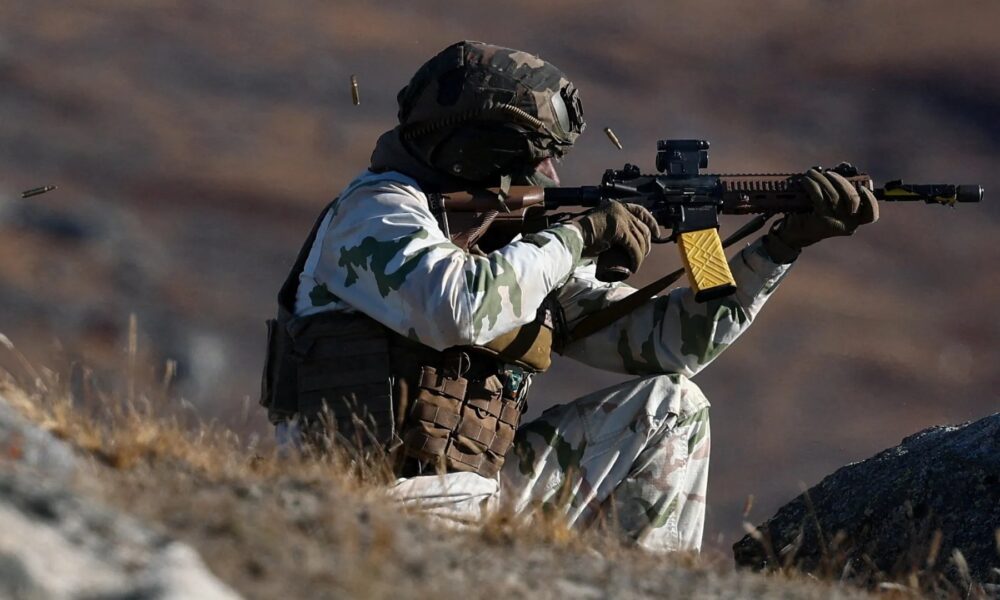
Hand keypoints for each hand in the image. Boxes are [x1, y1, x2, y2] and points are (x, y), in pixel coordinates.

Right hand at [573, 201, 659, 271]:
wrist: (573, 238)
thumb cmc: (583, 237)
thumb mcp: (602, 228)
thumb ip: (614, 230)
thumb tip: (625, 243)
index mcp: (615, 206)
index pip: (639, 210)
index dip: (651, 221)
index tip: (657, 233)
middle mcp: (619, 209)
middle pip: (641, 226)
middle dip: (647, 242)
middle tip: (645, 254)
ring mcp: (620, 218)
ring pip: (639, 238)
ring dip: (641, 254)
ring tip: (637, 264)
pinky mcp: (619, 229)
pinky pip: (634, 246)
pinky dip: (636, 258)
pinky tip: (634, 266)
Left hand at [764, 166, 878, 262]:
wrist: (795, 233)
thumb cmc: (814, 215)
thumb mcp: (830, 205)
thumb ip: (840, 189)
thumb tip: (844, 166)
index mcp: (854, 222)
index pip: (870, 215)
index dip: (870, 200)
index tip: (862, 188)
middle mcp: (848, 225)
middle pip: (852, 198)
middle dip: (840, 181)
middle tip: (828, 173)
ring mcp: (835, 223)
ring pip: (834, 195)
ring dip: (823, 179)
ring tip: (812, 173)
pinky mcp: (821, 220)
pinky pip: (819, 197)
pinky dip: (813, 185)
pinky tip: (807, 180)